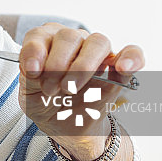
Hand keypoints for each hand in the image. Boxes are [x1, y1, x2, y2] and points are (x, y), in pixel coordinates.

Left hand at [17, 23, 143, 158]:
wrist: (65, 126)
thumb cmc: (45, 103)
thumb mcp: (29, 95)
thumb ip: (29, 78)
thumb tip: (33, 67)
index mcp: (47, 42)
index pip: (40, 34)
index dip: (34, 50)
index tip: (32, 71)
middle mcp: (73, 41)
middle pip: (69, 36)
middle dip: (57, 64)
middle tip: (50, 90)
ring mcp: (97, 54)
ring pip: (98, 42)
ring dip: (83, 65)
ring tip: (70, 89)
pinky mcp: (118, 70)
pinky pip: (133, 54)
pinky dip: (131, 57)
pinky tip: (123, 67)